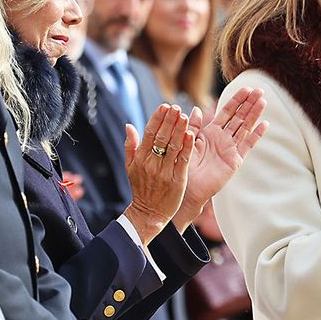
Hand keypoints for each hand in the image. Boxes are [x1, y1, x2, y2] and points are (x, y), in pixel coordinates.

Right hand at [122, 104, 194, 243]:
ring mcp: (165, 171)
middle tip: (176, 107)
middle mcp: (152, 163)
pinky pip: (183, 160)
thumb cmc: (141, 189)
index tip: (164, 106)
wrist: (148, 213)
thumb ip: (130, 146)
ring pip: (173, 146)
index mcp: (140, 158)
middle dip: (169, 120)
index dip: (157, 119)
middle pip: (161, 137)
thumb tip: (129, 125)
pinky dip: (187, 147)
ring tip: (184, 115)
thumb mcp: (130, 167)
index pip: (149, 133)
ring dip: (179, 130)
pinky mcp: (177, 180)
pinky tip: (191, 134)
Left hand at [174, 88, 268, 230]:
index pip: (227, 112)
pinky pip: (247, 145)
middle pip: (239, 117)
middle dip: (249, 103)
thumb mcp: (186, 141)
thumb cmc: (184, 166)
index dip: (236, 100)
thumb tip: (196, 109)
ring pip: (245, 127)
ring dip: (254, 114)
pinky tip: (264, 124)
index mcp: (211, 132)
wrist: (187, 188)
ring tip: (263, 101)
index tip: (246, 88)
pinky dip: (256, 135)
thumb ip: (192, 126)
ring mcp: (231, 149)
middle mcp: (223, 138)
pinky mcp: (235, 161)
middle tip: (260, 90)